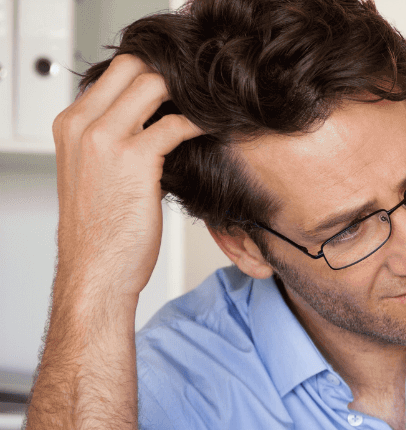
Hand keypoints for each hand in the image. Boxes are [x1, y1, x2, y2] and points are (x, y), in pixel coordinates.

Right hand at [51, 53, 201, 309]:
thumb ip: (112, 142)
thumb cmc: (102, 232)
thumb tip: (150, 124)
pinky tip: (215, 128)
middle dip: (171, 73)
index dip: (152, 71)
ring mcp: (105, 138)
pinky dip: (200, 122)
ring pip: (154, 85)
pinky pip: (175, 124)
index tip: (183, 84)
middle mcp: (83, 124)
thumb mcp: (95, 174)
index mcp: (71, 124)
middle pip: (133, 66)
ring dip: (189, 93)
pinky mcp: (134, 158)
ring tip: (213, 106)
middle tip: (203, 91)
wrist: (95, 270)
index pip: (114, 71)